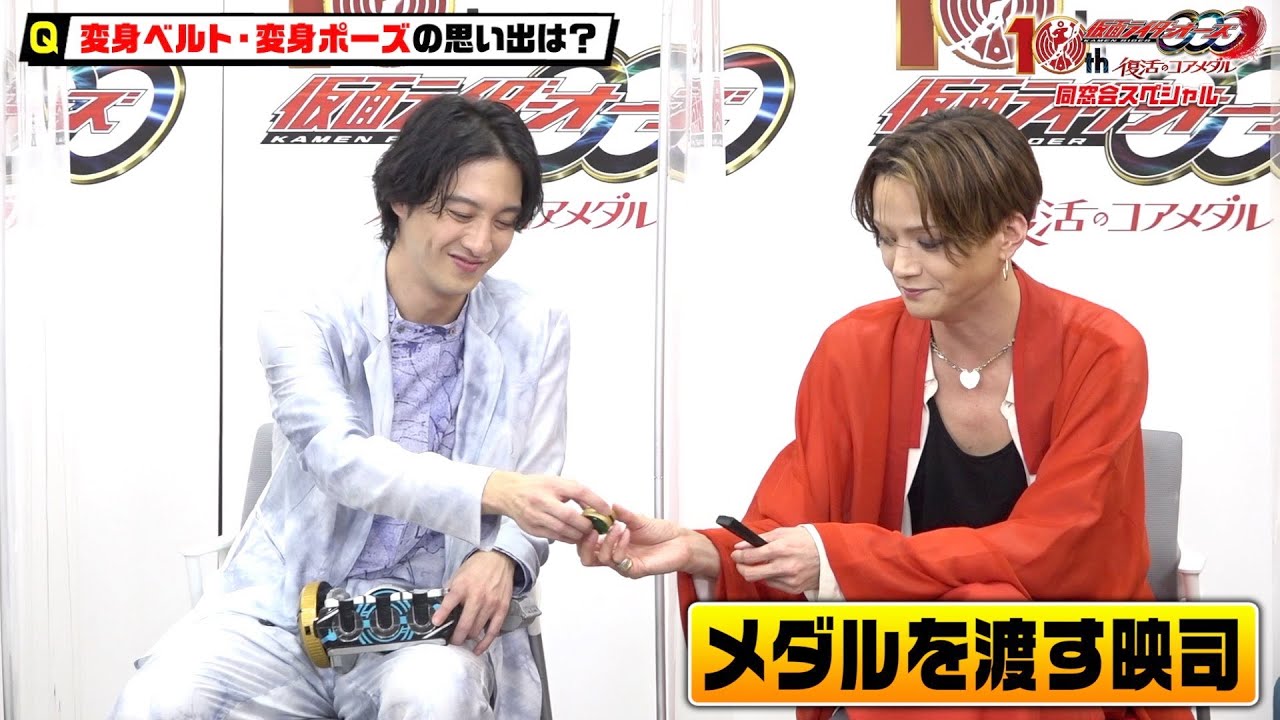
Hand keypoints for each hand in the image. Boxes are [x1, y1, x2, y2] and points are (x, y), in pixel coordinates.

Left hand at [431, 550, 515, 654]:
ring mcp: (491, 604)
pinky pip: (492, 631)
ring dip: (468, 637)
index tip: (436, 624)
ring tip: (463, 638)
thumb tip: (440, 608)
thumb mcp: (459, 574)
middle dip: (456, 637)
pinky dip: (484, 643)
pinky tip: (477, 649)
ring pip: (476, 630)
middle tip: (452, 640)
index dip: (441, 615)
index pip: (449, 603)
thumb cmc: (477, 567)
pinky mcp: (502, 609)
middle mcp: (477, 597)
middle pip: (464, 625)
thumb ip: (451, 591)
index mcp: (463, 586)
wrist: (500, 559)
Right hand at [482, 470, 610, 542]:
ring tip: (586, 533)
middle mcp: (542, 500)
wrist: (509, 493)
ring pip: (563, 530)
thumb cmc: (538, 486)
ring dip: (579, 534)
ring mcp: (536, 516)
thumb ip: (575, 492)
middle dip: (586, 524)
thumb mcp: (556, 482)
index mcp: (552, 485)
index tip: (607, 510)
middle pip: (570, 516)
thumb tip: (597, 506)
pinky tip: (574, 536)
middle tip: (596, 527)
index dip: (596, 501)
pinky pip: (555, 537)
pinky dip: (568, 538)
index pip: (579, 491)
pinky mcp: (532, 529)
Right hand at [578, 504, 716, 578]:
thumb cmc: (662, 533)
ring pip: (601, 559)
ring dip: (607, 540)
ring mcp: (624, 564)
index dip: (582, 535)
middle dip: (585, 544)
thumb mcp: (638, 519)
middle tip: (591, 530)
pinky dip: (619, 546)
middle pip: (587, 558)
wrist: (680, 542)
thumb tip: (610, 506)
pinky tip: (626, 533)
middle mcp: (616, 555)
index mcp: (613, 543)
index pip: (588, 545)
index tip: (585, 520)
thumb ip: (623, 514)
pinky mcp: (634, 570)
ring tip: (618, 527)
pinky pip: (619, 562)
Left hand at [730, 526, 818, 594]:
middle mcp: (786, 566)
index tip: (736, 554)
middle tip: (740, 562)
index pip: (751, 556)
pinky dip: (771, 577)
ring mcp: (790, 579)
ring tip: (763, 563)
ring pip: (761, 580)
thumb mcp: (783, 532)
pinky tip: (776, 569)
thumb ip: (760, 539)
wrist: (829, 553)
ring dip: (757, 572)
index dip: (739, 555)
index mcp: (782, 548)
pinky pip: (773, 584)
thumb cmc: (806, 541)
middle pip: (751, 574)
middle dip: (741, 568)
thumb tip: (741, 545)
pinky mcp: (794, 588)